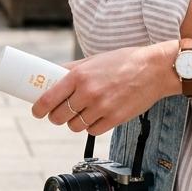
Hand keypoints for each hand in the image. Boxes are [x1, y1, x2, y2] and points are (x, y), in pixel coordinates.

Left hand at [32, 43, 175, 135]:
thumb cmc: (124, 61)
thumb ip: (72, 70)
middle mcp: (88, 93)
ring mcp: (101, 107)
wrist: (154, 69)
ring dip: (75, 122)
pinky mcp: (114, 119)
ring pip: (75, 126)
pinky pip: (92, 130)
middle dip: (56, 117)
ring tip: (82, 112)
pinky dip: (91, 126)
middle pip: (59, 117)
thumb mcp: (94, 60)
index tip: (37, 111)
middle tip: (60, 112)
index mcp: (79, 75)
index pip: (48, 99)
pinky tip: (97, 115)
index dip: (38, 109)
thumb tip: (51, 76)